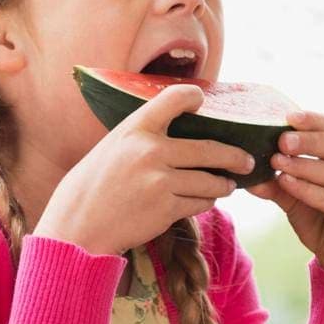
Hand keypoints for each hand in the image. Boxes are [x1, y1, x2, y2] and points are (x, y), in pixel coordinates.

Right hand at [35, 84, 254, 255]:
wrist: (77, 227)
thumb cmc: (90, 188)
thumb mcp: (110, 149)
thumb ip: (140, 138)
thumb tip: (175, 131)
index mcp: (134, 129)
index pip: (174, 98)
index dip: (194, 97)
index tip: (202, 101)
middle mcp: (150, 151)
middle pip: (210, 148)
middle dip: (235, 156)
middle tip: (246, 160)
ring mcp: (160, 181)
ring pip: (210, 180)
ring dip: (223, 184)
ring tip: (227, 185)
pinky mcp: (166, 208)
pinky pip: (200, 202)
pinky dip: (206, 202)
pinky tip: (203, 200)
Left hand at [245, 111, 323, 277]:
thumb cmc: (322, 218)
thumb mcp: (294, 197)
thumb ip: (275, 183)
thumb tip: (245, 173)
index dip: (312, 120)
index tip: (288, 116)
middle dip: (307, 140)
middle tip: (281, 139)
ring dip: (303, 165)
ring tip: (276, 162)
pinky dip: (307, 189)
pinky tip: (287, 183)